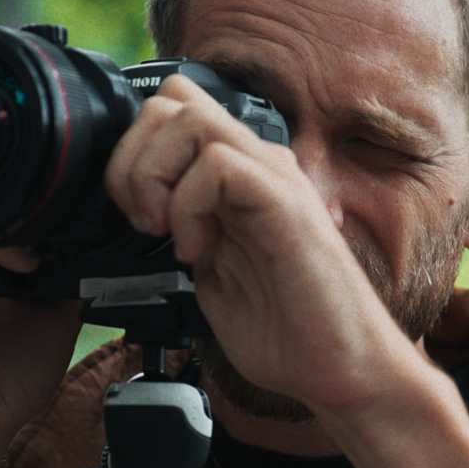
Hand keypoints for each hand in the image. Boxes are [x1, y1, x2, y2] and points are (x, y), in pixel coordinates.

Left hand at [105, 74, 399, 409]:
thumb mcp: (208, 271)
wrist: (337, 368)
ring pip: (190, 117)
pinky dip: (189, 206)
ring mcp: (273, 178)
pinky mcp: (285, 203)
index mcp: (235, 176)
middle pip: (170, 100)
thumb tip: (138, 209)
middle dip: (133, 159)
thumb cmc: (282, 328)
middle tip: (143, 221)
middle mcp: (255, 164)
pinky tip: (196, 250)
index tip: (134, 217)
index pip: (168, 111)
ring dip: (156, 176)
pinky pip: (220, 164)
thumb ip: (181, 228)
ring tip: (167, 233)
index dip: (132, 154)